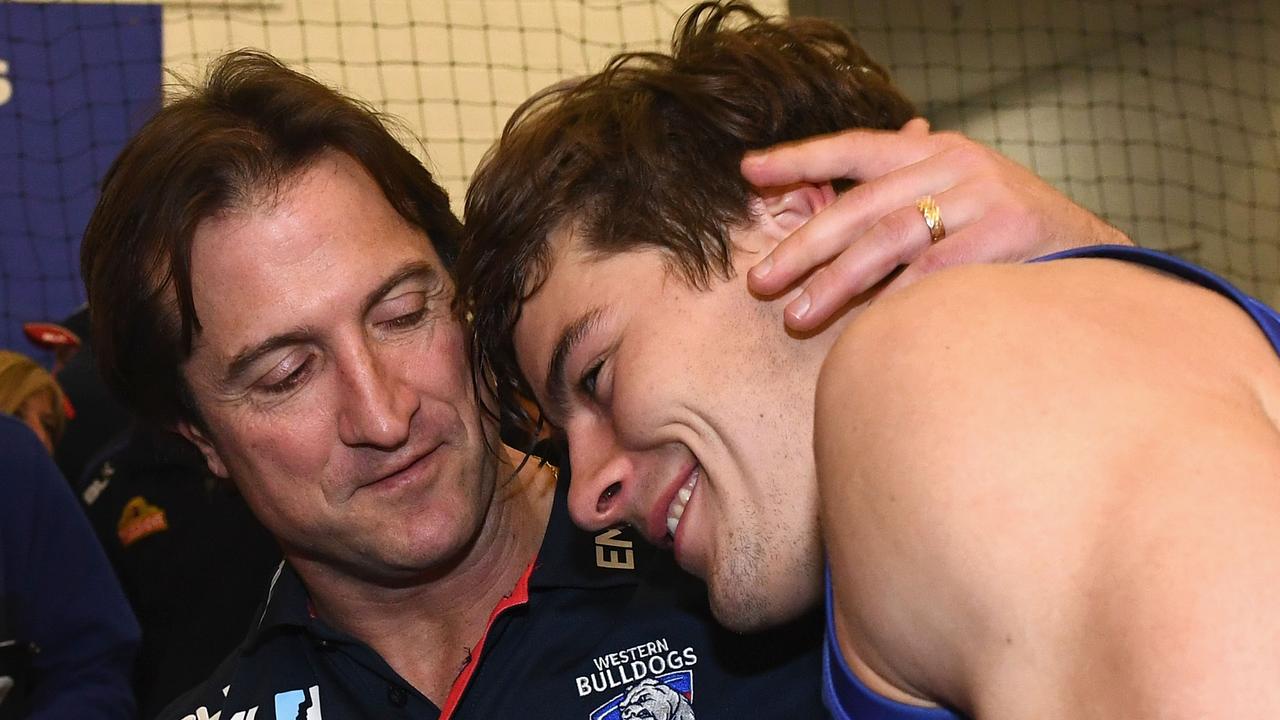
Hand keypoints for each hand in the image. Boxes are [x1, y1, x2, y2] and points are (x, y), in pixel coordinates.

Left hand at [741, 121, 1130, 330]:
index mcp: (935, 150)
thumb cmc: (1012, 235)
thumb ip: (905, 189)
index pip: (855, 148)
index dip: (800, 158)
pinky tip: (864, 328)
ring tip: (798, 315)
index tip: (749, 170)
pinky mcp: (1007, 233)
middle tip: (761, 281)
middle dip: (804, 244)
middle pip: (861, 204)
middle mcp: (956, 164)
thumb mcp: (961, 194)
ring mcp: (983, 195)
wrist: (1098, 257)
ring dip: (837, 280)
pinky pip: (933, 273)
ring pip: (889, 238)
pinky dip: (894, 301)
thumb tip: (841, 174)